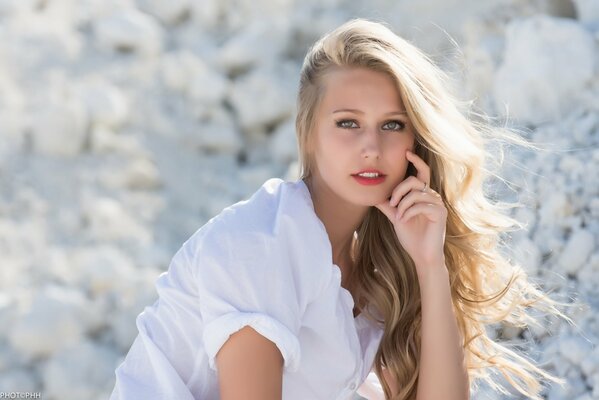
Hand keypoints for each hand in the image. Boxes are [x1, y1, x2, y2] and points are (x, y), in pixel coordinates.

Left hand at [374, 150, 447, 276]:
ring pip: (415, 193)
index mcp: (423, 194)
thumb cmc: (411, 237)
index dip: (416, 161)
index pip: (422, 172)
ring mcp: (438, 204)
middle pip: (414, 180)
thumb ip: (387, 205)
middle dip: (399, 190)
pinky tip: (403, 220)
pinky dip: (408, 212)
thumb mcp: (396, 217)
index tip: (406, 152)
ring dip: (402, 205)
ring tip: (398, 216)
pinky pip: (420, 204)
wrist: (422, 255)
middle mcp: (432, 196)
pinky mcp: (440, 212)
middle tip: (391, 203)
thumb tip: (374, 195)